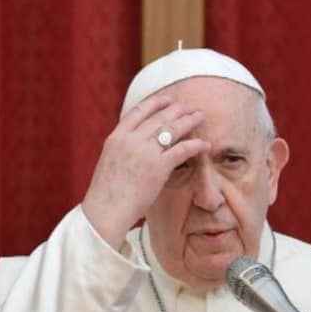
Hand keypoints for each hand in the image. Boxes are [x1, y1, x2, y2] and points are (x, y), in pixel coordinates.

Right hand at [80, 95, 209, 246]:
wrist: (105, 211)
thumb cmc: (106, 194)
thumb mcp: (109, 162)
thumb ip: (122, 150)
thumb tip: (134, 149)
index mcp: (116, 137)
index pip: (139, 111)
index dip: (156, 103)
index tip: (168, 100)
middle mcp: (131, 139)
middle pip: (159, 117)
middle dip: (177, 109)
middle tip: (190, 107)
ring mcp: (145, 152)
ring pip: (172, 128)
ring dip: (189, 120)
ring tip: (200, 117)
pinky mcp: (158, 167)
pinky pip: (182, 150)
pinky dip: (195, 144)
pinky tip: (205, 144)